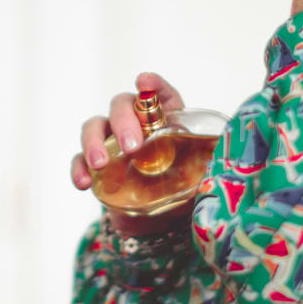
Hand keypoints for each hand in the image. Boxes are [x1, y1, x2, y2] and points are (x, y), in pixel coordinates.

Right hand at [71, 73, 194, 235]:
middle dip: (123, 121)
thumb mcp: (202, 175)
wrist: (162, 222)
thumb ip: (210, 164)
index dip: (153, 85)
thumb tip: (224, 162)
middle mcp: (135, 124)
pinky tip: (83, 182)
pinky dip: (78, 168)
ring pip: (94, 127)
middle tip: (133, 147)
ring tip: (101, 163)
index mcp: (165, 119)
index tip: (144, 81)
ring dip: (93, 142)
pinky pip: (79, 160)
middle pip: (121, 105)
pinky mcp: (96, 167)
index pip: (159, 94)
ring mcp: (111, 143)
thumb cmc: (184, 187)